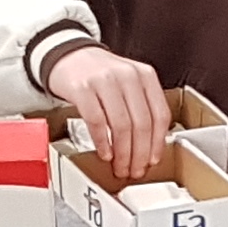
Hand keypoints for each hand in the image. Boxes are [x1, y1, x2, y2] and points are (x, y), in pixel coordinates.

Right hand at [45, 45, 167, 177]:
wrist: (68, 56)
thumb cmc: (100, 74)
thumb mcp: (129, 82)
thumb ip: (142, 106)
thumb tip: (150, 146)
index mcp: (145, 75)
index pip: (159, 114)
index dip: (157, 143)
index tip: (153, 160)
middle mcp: (127, 75)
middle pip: (141, 123)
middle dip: (139, 154)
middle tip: (135, 170)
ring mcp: (104, 80)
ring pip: (121, 125)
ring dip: (122, 153)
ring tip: (120, 166)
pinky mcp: (82, 88)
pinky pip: (96, 121)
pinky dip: (102, 142)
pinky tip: (105, 153)